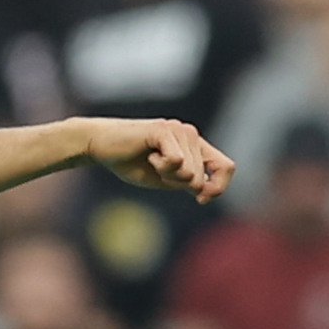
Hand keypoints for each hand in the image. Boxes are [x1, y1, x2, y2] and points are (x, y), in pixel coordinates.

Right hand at [81, 118, 234, 202]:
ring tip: (151, 160)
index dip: (218, 187)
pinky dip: (160, 167)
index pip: (226, 167)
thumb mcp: (166, 180)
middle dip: (177, 184)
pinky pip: (176, 162)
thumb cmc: (131, 163)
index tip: (200, 199)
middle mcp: (191, 135)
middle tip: (157, 170)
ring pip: (189, 172)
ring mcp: (179, 130)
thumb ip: (188, 183)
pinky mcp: (164, 130)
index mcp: (195, 146)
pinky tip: (148, 155)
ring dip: (167, 175)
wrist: (101, 146)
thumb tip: (207, 189)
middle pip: (200, 178)